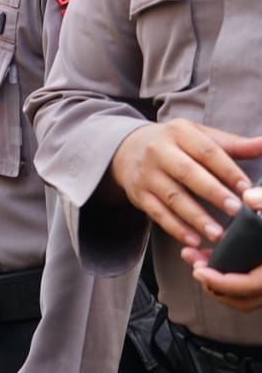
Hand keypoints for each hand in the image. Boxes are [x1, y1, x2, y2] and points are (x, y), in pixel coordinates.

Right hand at [109, 120, 261, 247]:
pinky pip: (157, 213)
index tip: (247, 188)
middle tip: (236, 210)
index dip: (227, 170)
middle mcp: (159, 151)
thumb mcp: (199, 136)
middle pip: (187, 173)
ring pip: (172, 197)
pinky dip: (175, 228)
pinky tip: (193, 240)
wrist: (127, 150)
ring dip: (196, 217)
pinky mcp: (138, 195)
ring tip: (218, 234)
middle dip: (213, 193)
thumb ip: (233, 145)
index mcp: (179, 133)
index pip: (206, 151)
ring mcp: (147, 174)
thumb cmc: (174, 144)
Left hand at [182, 190, 261, 311]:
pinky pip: (250, 290)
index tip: (199, 271)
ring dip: (218, 283)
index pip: (252, 285)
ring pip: (246, 298)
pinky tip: (214, 257)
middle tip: (194, 264)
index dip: (222, 282)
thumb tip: (248, 198)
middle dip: (214, 285)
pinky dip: (230, 279)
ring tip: (198, 259)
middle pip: (244, 299)